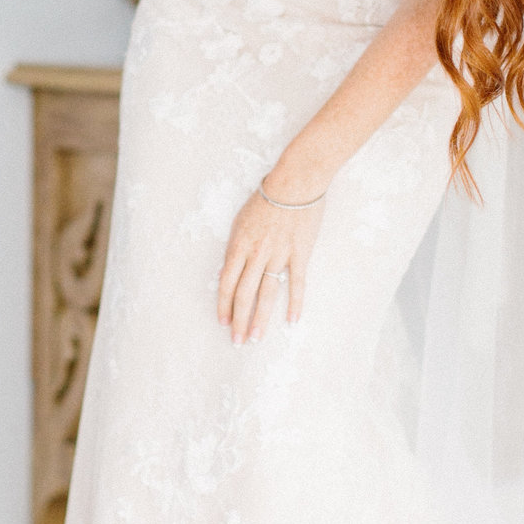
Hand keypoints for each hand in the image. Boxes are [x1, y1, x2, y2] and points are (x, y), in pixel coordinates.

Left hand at [217, 186, 323, 343]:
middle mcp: (257, 253)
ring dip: (261, 318)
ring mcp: (279, 255)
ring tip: (257, 338)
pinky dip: (295, 303)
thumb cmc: (267, 197)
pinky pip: (296, 283)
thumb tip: (226, 273)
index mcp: (239, 245)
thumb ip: (235, 248)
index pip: (226, 283)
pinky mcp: (300, 254)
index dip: (223, 305)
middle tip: (237, 341)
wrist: (296, 181)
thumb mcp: (241, 221)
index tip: (222, 323)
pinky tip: (292, 321)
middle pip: (244, 294)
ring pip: (267, 293)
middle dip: (239, 320)